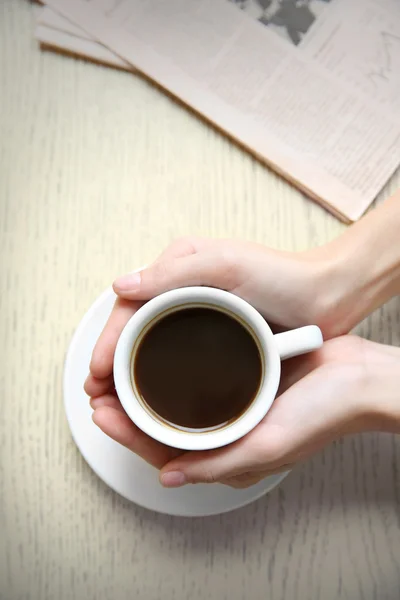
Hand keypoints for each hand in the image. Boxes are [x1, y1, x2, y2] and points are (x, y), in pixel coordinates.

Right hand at [87, 235, 343, 386]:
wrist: (327, 296)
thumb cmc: (283, 275)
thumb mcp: (226, 265)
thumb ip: (172, 273)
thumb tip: (121, 286)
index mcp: (180, 268)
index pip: (131, 305)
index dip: (109, 338)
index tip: (97, 370)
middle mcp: (183, 290)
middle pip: (135, 327)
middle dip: (112, 360)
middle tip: (98, 393)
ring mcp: (199, 314)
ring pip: (151, 344)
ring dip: (130, 371)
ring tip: (116, 401)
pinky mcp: (216, 335)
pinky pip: (176, 355)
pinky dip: (157, 374)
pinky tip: (151, 395)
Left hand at [87, 335, 399, 487]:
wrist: (355, 378)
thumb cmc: (323, 415)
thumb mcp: (269, 445)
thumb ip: (219, 464)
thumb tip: (170, 477)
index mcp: (230, 456)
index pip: (165, 451)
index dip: (127, 434)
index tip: (100, 411)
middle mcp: (227, 434)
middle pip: (163, 427)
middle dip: (127, 411)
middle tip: (97, 391)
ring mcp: (232, 407)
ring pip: (176, 404)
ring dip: (144, 391)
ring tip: (115, 374)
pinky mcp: (240, 380)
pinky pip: (196, 382)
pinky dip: (171, 374)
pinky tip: (156, 358)